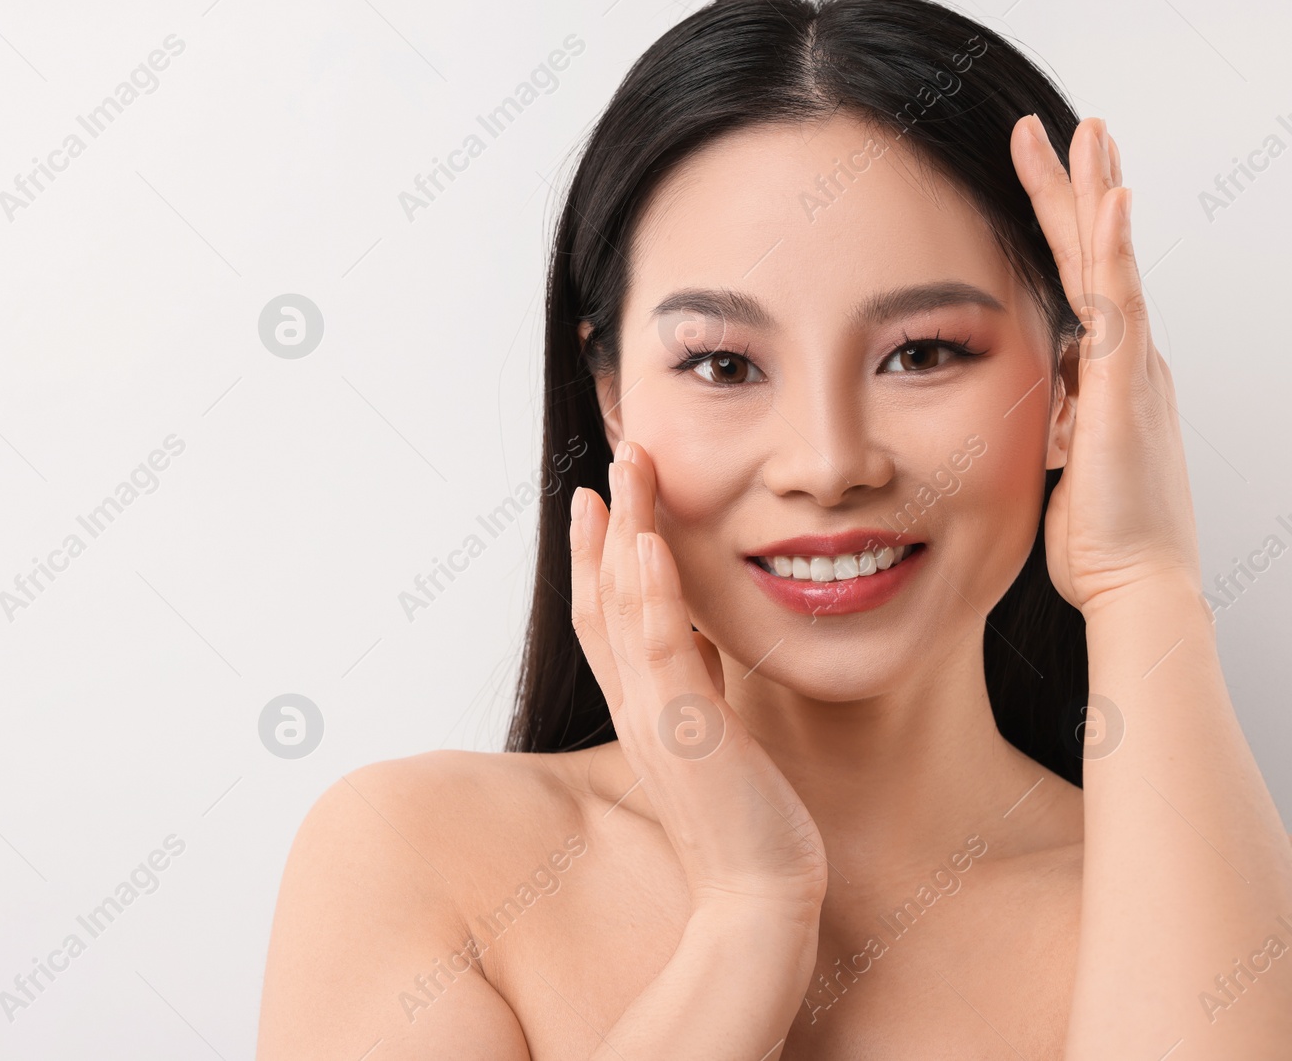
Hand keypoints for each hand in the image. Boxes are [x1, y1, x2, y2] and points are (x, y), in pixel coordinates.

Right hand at [569, 440, 828, 918]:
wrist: (758, 895)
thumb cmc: (746, 821)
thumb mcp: (714, 736)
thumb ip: (699, 688)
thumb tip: (704, 639)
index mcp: (641, 706)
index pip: (605, 615)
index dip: (595, 555)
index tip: (598, 502)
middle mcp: (635, 705)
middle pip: (604, 596)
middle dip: (607, 522)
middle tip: (614, 458)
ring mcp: (655, 716)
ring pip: (624, 607)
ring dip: (624, 532)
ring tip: (627, 470)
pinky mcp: (688, 731)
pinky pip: (661, 650)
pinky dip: (653, 593)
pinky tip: (652, 543)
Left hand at [1010, 115, 1202, 612]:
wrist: (1135, 584)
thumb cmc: (1099, 534)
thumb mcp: (1063, 457)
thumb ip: (1058, 412)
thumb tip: (1045, 384)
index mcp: (1109, 373)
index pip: (1082, 281)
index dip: (1064, 227)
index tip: (1045, 175)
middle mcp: (1128, 359)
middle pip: (1096, 253)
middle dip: (1077, 187)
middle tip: (1058, 128)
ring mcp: (1132, 368)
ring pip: (1108, 262)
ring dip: (1095, 193)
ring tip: (1084, 132)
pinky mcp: (1124, 389)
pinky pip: (1119, 306)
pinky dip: (1114, 251)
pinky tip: (1110, 201)